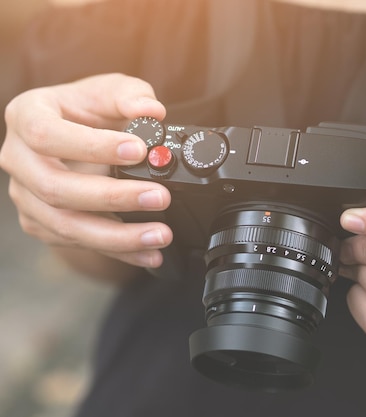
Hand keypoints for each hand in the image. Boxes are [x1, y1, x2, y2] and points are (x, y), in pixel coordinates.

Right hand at [0, 74, 172, 271]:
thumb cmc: (89, 109)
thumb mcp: (111, 90)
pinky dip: (119, 251)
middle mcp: (18, 159)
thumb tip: (152, 112)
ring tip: (161, 234)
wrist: (80, 136)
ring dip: (118, 235)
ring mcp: (27, 196)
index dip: (91, 146)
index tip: (138, 151)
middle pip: (55, 188)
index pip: (47, 135)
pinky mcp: (42, 224)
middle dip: (113, 197)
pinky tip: (150, 253)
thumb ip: (132, 95)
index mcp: (27, 117)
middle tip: (159, 197)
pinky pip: (79, 243)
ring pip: (66, 225)